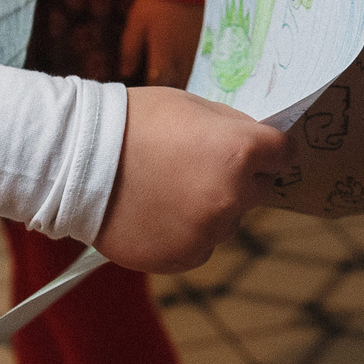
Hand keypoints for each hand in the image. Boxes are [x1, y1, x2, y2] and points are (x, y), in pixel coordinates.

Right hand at [93, 86, 290, 273]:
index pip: (284, 154)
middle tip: (198, 166)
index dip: (270, 149)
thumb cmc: (135, 122)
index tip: (261, 150)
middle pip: (258, 190)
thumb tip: (258, 145)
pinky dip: (187, 232)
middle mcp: (232, 197)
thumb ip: (232, 128)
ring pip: (227, 220)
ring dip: (211, 208)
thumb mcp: (193, 106)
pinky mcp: (184, 258)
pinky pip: (200, 244)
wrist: (80, 162)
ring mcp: (208, 232)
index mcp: (240, 152)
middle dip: (239, 179)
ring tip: (168, 189)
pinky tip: (158, 212)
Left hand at [121, 0, 203, 87]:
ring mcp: (196, 53)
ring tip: (169, 83)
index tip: (142, 92)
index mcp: (164, 56)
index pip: (157, 84)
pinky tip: (182, 70)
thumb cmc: (155, 3)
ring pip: (188, 78)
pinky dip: (189, 71)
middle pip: (175, 85)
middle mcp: (182, 59)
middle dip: (165, 90)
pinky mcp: (206, 45)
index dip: (149, 90)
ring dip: (178, 82)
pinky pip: (198, 67)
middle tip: (154, 90)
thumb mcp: (136, 24)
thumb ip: (130, 51)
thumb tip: (126, 72)